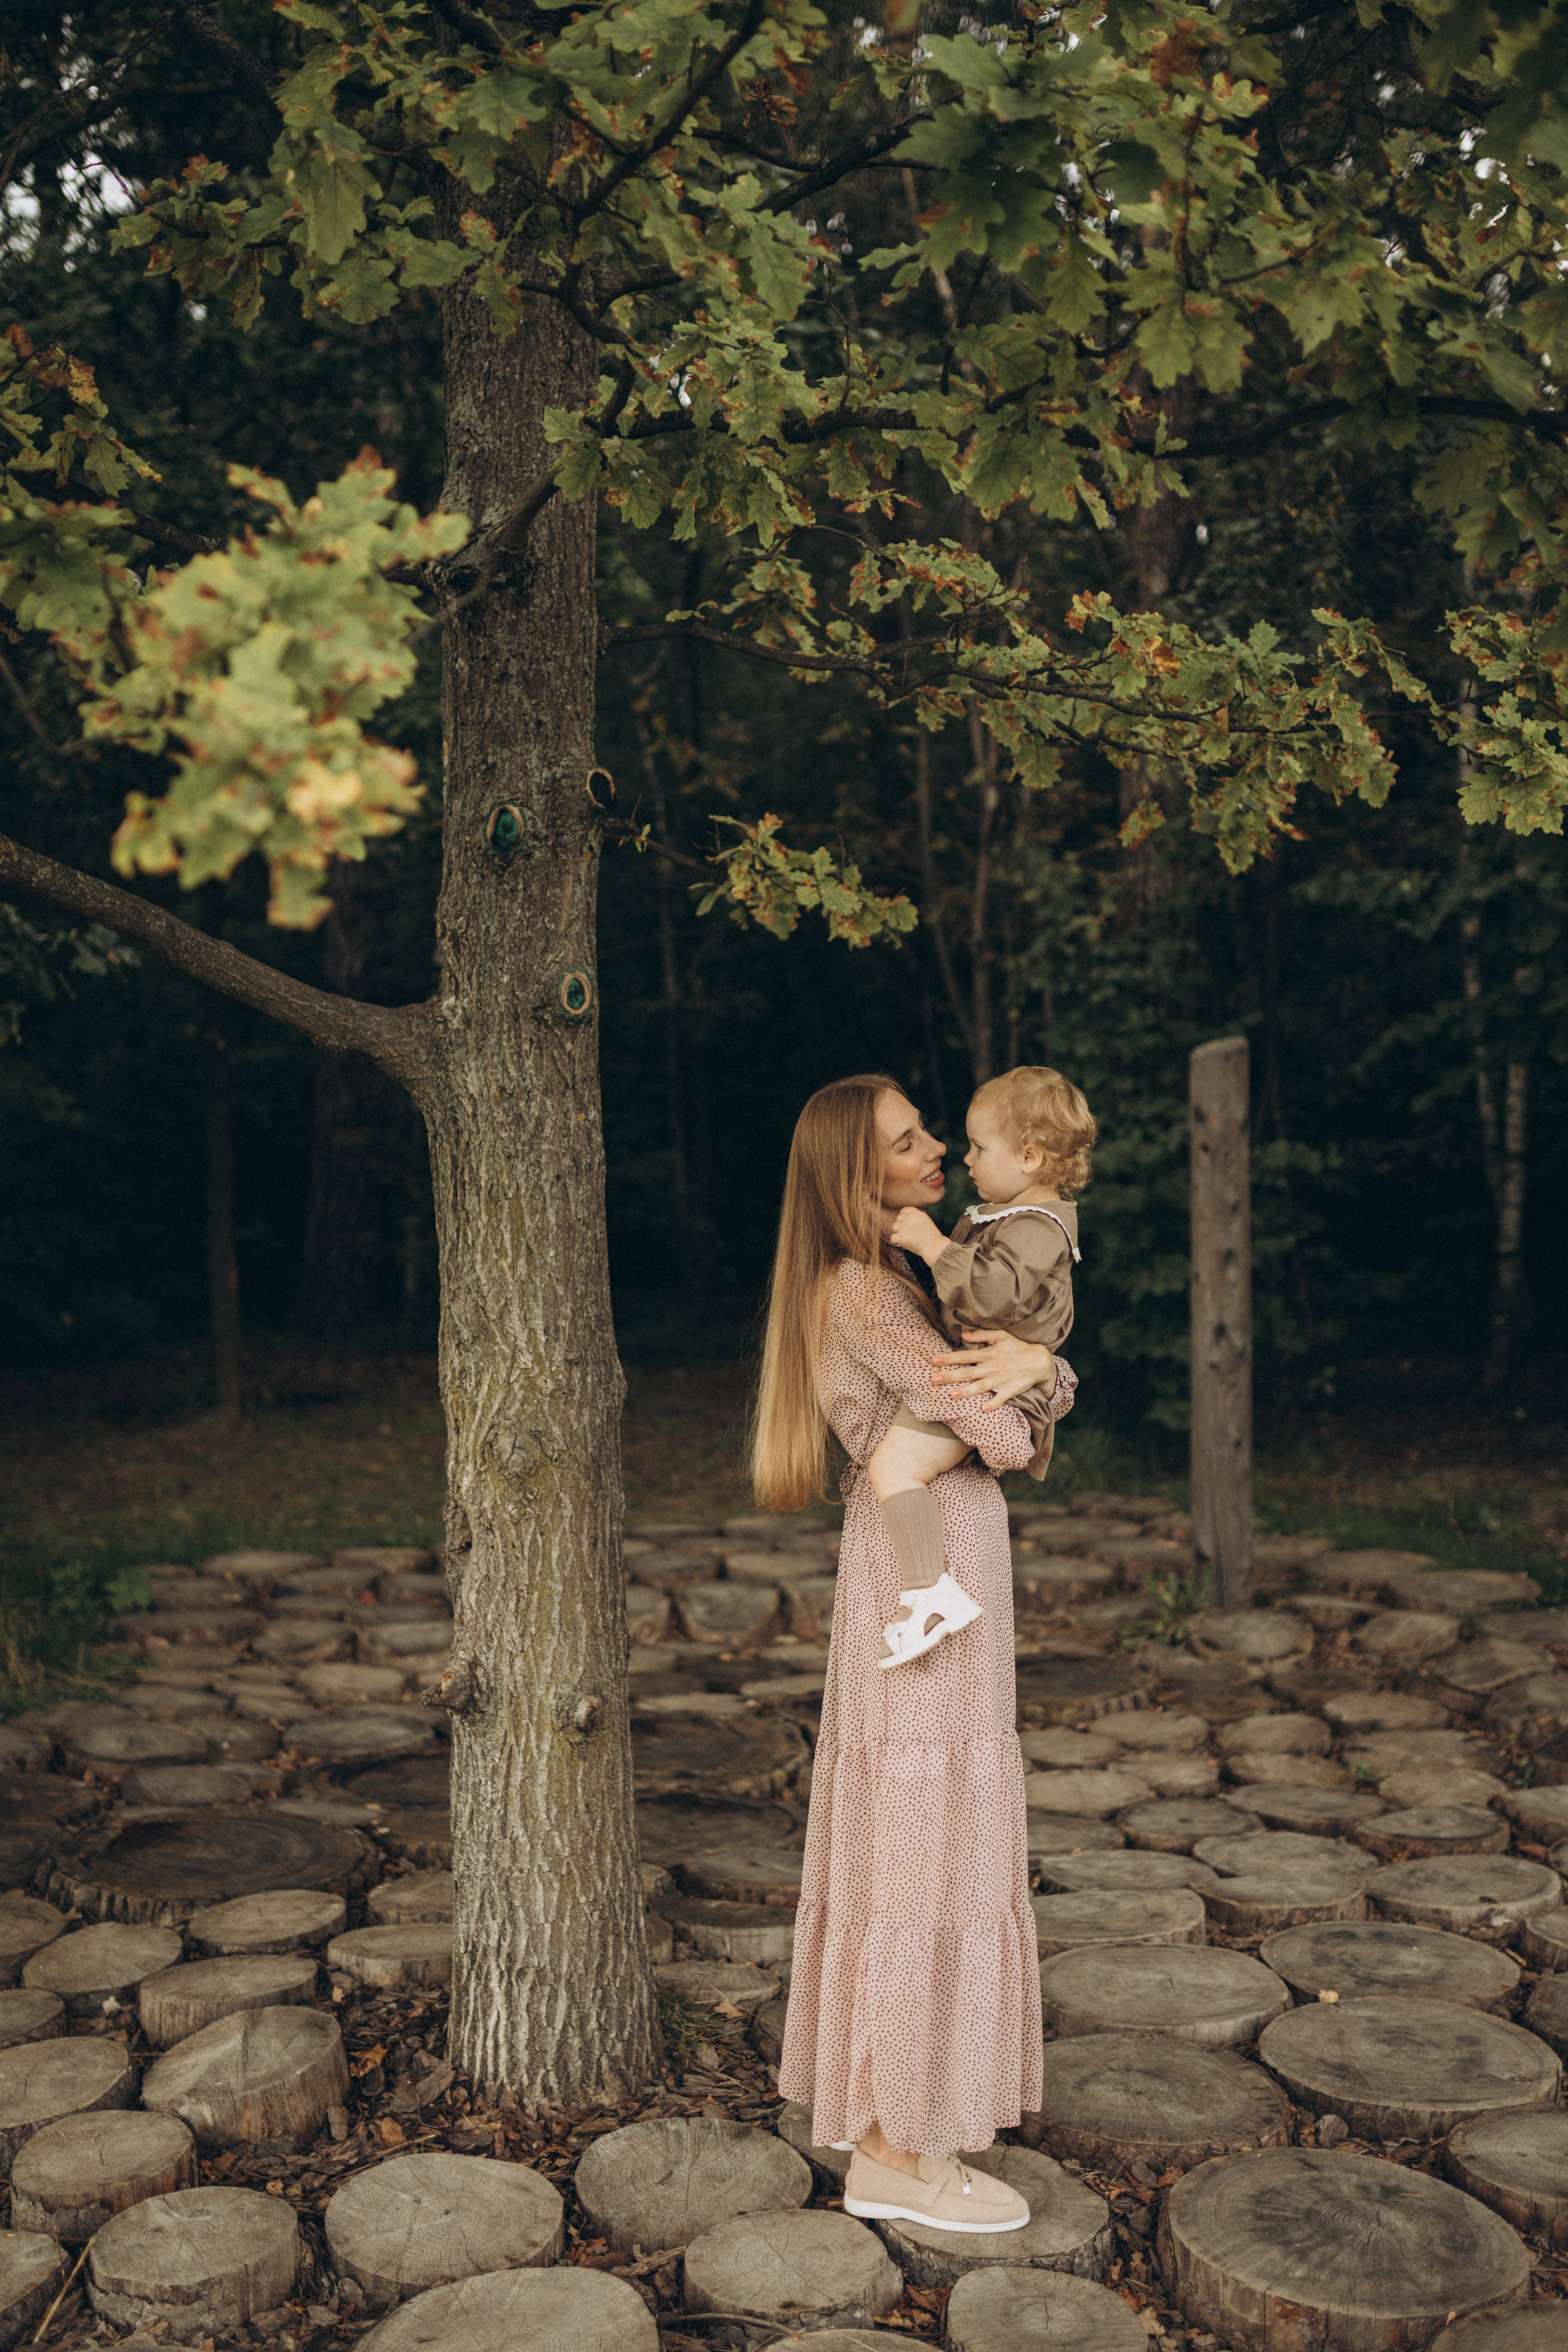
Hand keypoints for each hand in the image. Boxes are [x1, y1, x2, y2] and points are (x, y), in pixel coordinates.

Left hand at [888, 1206, 946, 1265]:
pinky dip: (897, 1241)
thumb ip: (916, 1218)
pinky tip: (904, 1243)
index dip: (903, 1216)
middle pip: (898, 1218)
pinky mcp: (901, 1237)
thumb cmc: (932, 1237)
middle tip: (909, 1233)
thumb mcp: (926, 1222)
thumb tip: (907, 1218)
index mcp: (916, 1213)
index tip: (906, 1223)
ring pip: (894, 1226)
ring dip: (899, 1232)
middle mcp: (909, 1218)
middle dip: (902, 1225)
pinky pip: (893, 1238)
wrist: (934, 1246)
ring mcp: (904, 1227)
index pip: (904, 1210)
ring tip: (908, 1238)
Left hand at [930, 1328, 1055, 1409]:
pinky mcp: (1009, 1390)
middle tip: (934, 1379)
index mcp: (989, 1354)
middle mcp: (992, 1368)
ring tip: (952, 1395)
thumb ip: (982, 1335)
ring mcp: (1000, 1380)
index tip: (934, 1360)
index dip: (949, 1358)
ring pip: (980, 1387)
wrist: (1039, 1361)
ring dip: (966, 1391)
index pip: (965, 1356)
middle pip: (968, 1372)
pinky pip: (1000, 1399)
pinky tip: (983, 1409)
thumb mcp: (1001, 1336)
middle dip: (951, 1376)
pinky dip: (993, 1404)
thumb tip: (964, 1334)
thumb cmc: (1018, 1347)